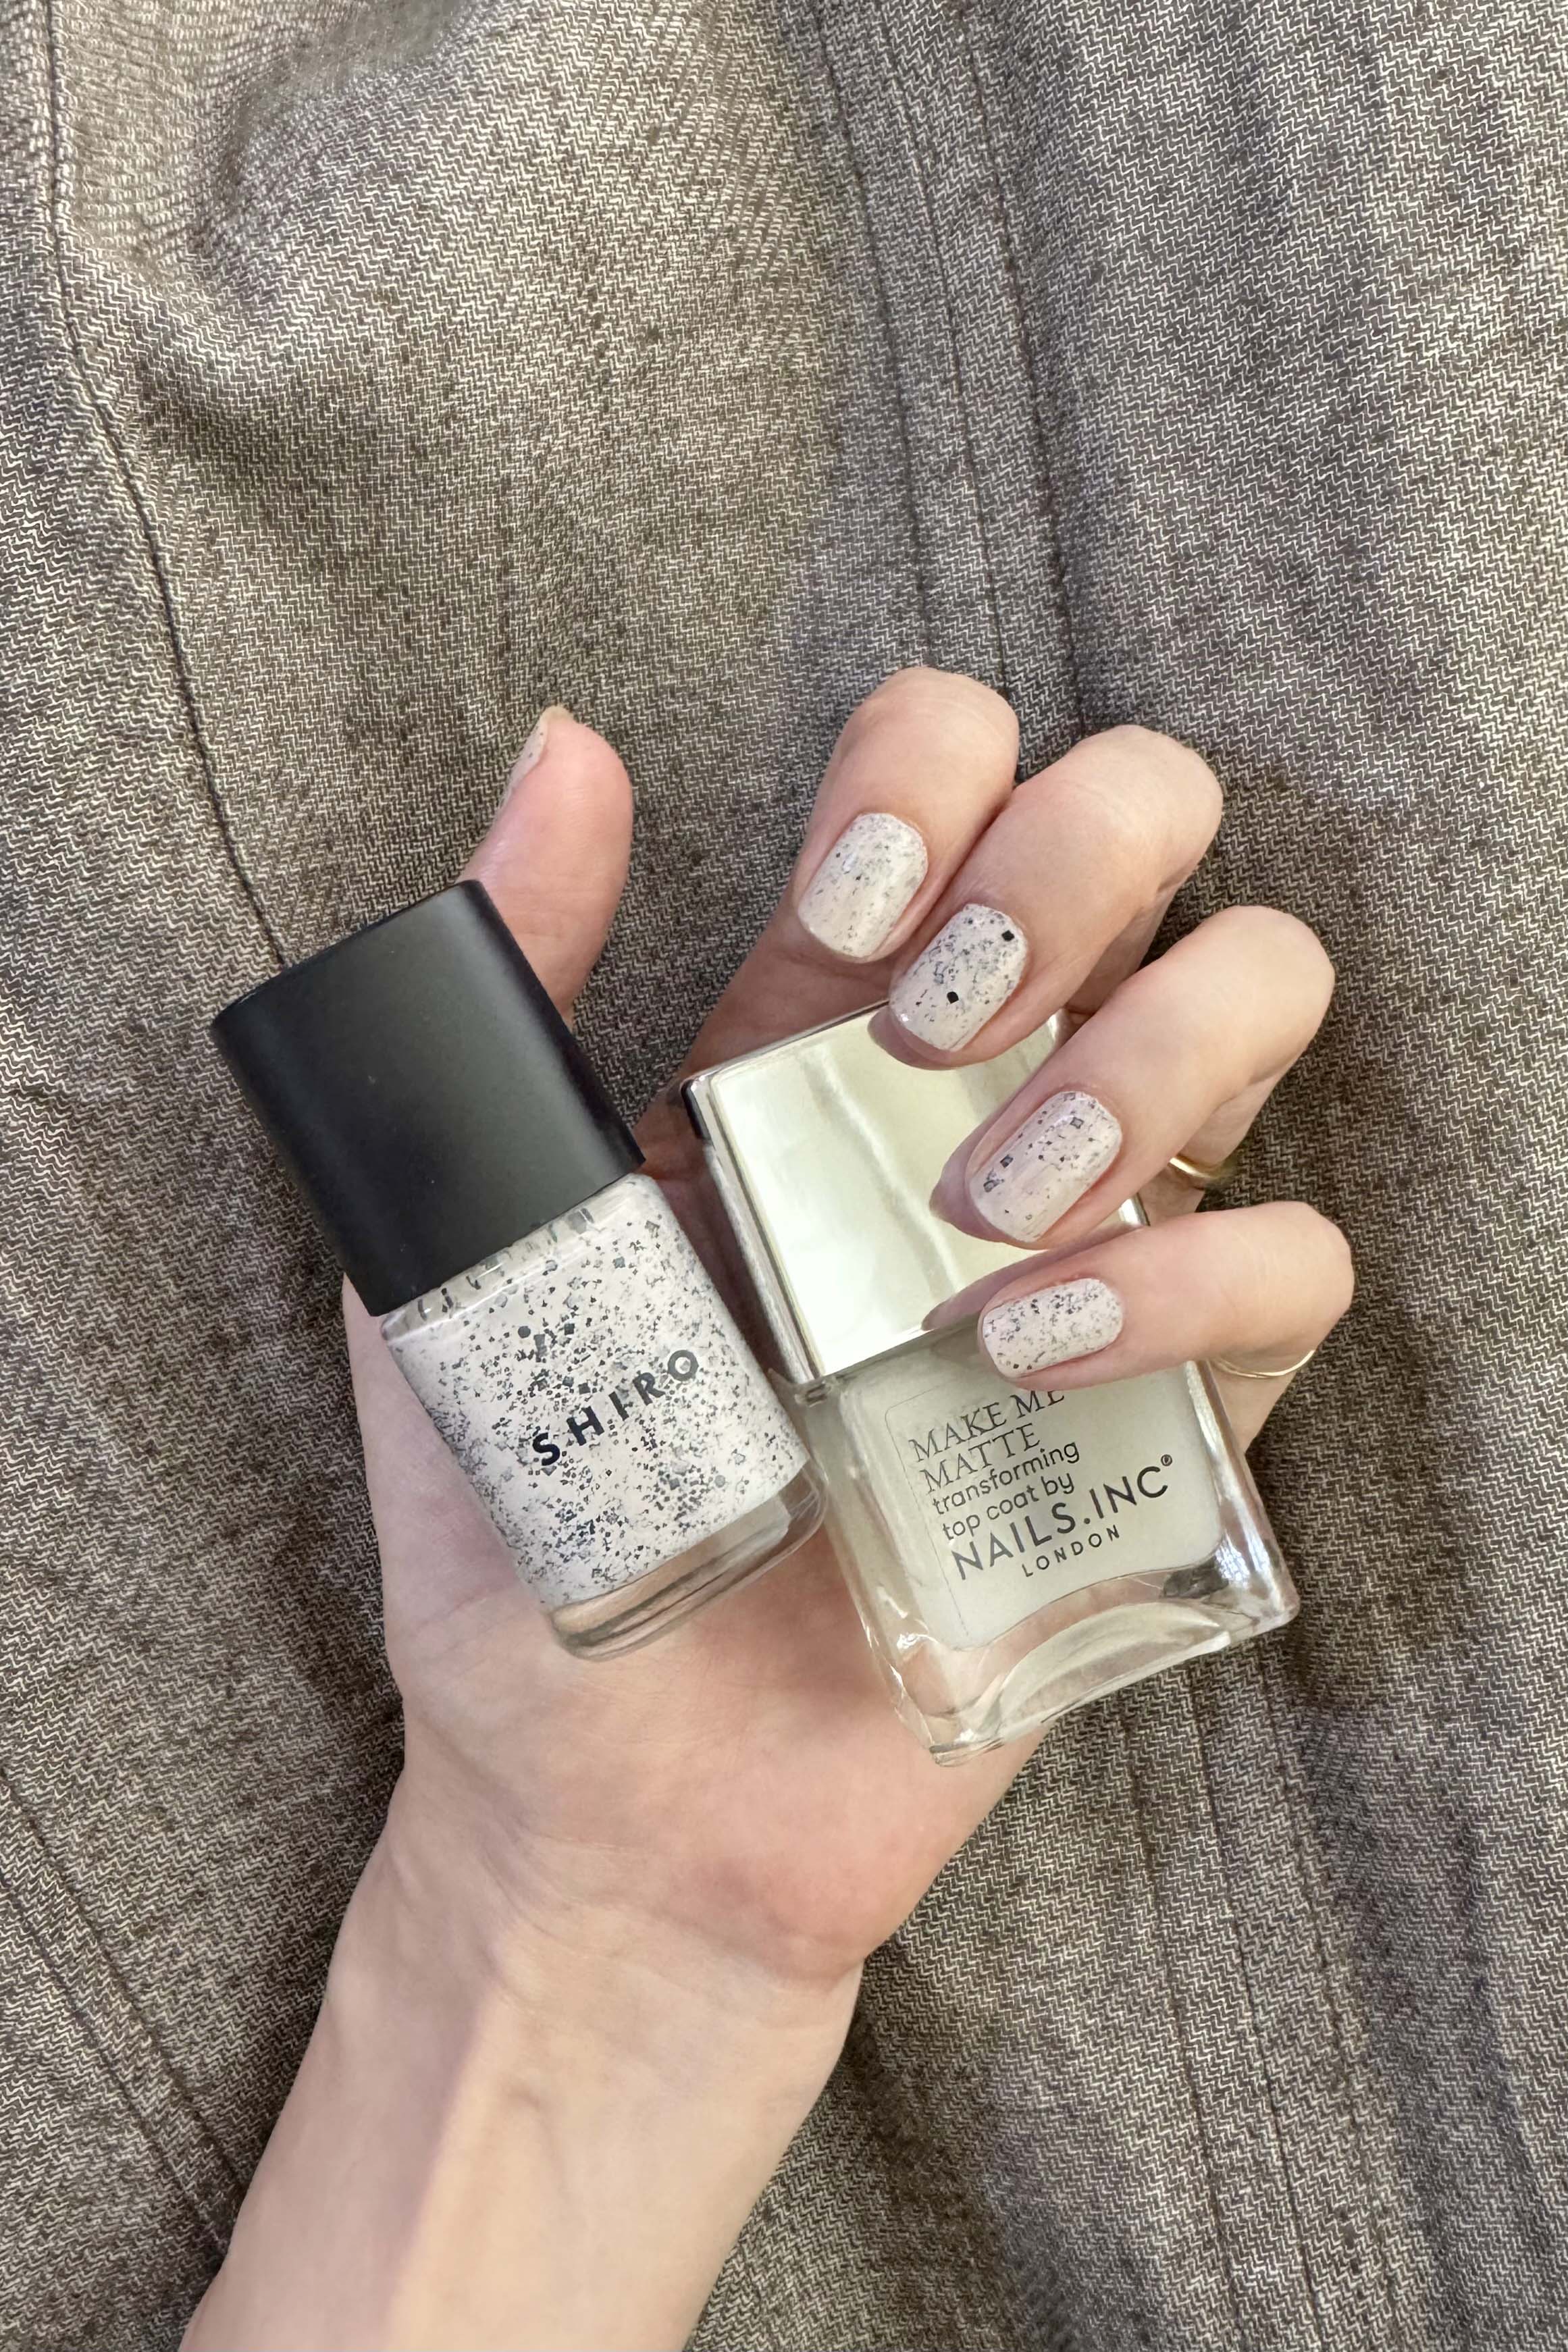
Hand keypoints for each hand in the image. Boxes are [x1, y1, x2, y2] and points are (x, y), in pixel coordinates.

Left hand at [190, 669, 1351, 2351]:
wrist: (615, 1791)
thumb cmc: (529, 1517)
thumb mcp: (465, 1231)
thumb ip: (505, 982)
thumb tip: (568, 745)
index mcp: (808, 1028)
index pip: (956, 765)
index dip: (938, 768)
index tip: (849, 915)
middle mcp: (969, 1095)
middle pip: (1145, 819)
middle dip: (1069, 867)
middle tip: (925, 1047)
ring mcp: (1090, 1235)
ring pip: (1260, 986)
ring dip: (1143, 1052)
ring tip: (979, 1218)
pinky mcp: (1170, 1403)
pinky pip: (1298, 1257)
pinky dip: (1196, 1275)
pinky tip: (1026, 1355)